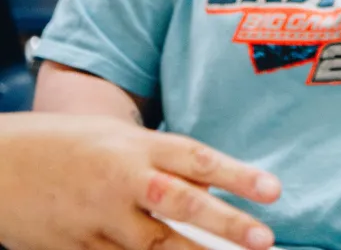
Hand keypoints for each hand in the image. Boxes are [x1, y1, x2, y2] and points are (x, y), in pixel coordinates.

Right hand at [0, 113, 281, 249]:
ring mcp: (99, 219)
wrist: (1, 164)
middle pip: (182, 204)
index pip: (198, 159)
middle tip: (265, 238)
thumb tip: (215, 188)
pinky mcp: (78, 249)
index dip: (239, 175)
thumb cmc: (74, 146)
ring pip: (155, 246)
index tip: (274, 190)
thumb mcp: (123, 140)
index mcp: (138, 147)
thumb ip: (167, 162)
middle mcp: (122, 181)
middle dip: (227, 223)